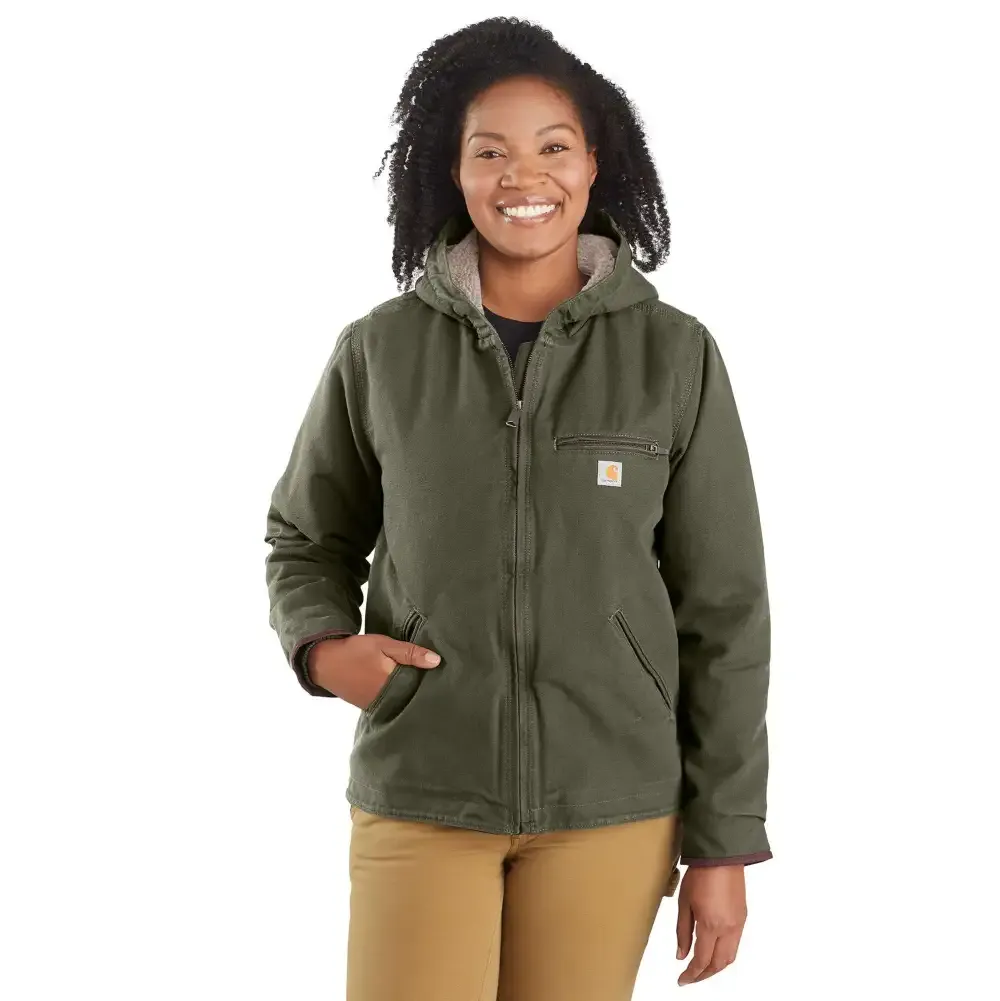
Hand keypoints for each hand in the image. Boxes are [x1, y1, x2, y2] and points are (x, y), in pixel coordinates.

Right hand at [306, 633, 441, 708]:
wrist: (324, 662)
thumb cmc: (356, 651)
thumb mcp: (384, 645)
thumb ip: (410, 653)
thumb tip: (437, 661)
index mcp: (392, 684)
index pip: (420, 687)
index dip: (431, 682)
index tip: (442, 677)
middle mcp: (386, 700)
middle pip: (411, 697)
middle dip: (421, 690)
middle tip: (436, 683)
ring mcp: (376, 706)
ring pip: (400, 701)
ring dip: (408, 694)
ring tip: (421, 686)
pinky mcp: (368, 706)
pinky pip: (389, 704)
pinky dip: (396, 697)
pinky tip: (402, 689)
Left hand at [675, 865, 747, 984]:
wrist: (722, 857)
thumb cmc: (700, 875)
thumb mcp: (684, 903)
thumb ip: (683, 932)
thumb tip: (681, 955)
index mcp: (711, 925)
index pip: (702, 960)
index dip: (692, 974)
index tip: (682, 980)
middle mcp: (728, 929)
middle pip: (718, 964)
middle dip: (704, 975)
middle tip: (690, 978)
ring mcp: (738, 924)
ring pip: (730, 957)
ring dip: (716, 967)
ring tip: (701, 969)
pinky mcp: (743, 918)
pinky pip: (735, 945)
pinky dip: (724, 954)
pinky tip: (714, 952)